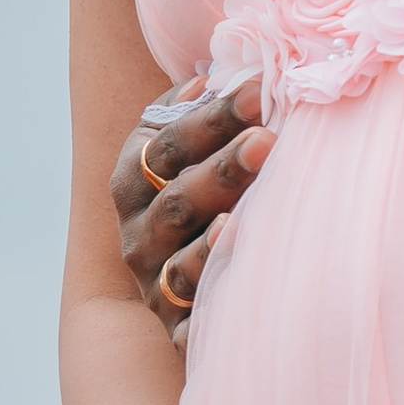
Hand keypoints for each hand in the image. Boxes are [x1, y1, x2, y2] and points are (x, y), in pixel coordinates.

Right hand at [114, 81, 274, 341]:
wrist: (189, 295)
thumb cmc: (206, 197)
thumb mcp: (191, 153)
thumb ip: (198, 113)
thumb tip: (217, 74)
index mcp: (135, 181)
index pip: (168, 144)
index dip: (211, 119)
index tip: (259, 90)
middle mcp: (139, 234)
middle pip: (177, 200)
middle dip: (222, 169)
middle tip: (268, 140)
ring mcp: (157, 284)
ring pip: (181, 261)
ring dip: (215, 238)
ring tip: (244, 218)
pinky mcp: (180, 330)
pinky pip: (191, 322)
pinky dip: (210, 299)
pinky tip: (235, 279)